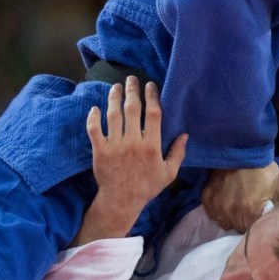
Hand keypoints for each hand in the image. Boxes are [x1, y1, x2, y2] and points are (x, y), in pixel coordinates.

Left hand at [74, 77, 188, 245]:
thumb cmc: (147, 186)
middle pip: (133, 109)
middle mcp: (133, 142)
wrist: (121, 201)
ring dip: (114, 98)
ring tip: (116, 87)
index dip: (152, 97)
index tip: (150, 86)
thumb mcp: (169, 173)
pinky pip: (94, 130)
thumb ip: (177, 153)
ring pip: (113, 115)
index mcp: (152, 145)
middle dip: (132, 91)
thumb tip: (185, 134)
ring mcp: (115, 146)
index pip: (153, 114)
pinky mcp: (100, 151)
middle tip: (131, 79)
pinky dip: (93, 117)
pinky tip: (96, 108)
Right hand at [201, 164, 278, 231]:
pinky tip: (225, 201)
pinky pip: (212, 214)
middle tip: (246, 210)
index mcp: (250, 209)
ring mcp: (217, 204)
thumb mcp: (278, 187)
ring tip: (235, 206)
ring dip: (229, 217)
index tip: (256, 217)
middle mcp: (231, 210)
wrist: (242, 148)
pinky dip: (218, 210)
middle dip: (242, 222)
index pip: (250, 231)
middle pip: (236, 228)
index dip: (254, 225)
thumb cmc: (262, 168)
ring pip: (223, 222)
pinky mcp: (207, 196)